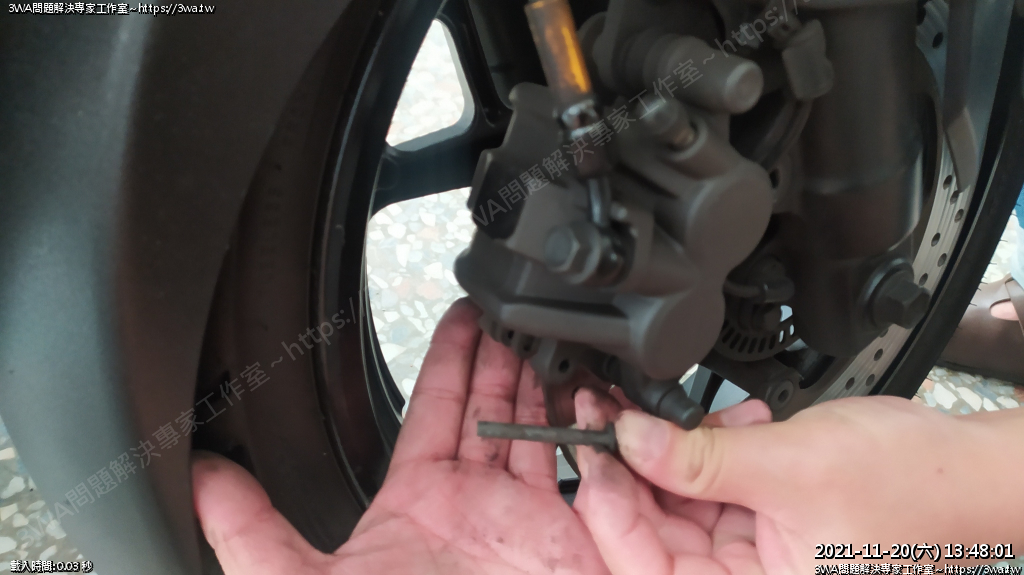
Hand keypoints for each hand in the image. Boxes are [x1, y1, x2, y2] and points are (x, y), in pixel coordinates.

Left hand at [192, 299, 609, 574]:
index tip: (461, 318)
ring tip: (549, 335)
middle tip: (512, 308)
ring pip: (537, 429)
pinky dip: (583, 428)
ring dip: (543, 382)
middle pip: (490, 407)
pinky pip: (579, 465)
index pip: (433, 409)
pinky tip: (584, 393)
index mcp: (416, 504)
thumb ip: (251, 531)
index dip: (449, 359)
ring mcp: (521, 517)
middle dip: (501, 355)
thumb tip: (199, 478)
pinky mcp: (561, 531)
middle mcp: (472, 504)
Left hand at [576, 391, 1023, 574]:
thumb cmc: (915, 488)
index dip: (611, 507)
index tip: (592, 448)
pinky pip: (715, 485)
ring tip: (689, 413)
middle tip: (613, 413)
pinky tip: (732, 422)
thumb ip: (702, 459)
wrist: (971, 466)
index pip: (649, 567)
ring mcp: (757, 552)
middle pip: (657, 533)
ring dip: (678, 452)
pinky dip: (713, 448)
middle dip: (637, 469)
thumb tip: (628, 439)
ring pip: (680, 504)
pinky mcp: (766, 519)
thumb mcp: (791, 468)